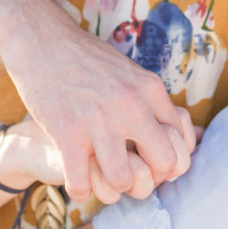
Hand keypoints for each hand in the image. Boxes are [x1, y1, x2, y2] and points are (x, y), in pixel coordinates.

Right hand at [2, 1, 196, 200]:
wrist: (41, 39)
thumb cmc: (86, 57)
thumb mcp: (129, 71)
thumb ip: (152, 99)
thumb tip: (186, 128)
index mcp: (150, 88)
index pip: (181, 139)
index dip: (169, 160)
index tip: (150, 162)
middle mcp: (131, 104)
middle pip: (164, 163)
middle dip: (150, 178)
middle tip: (132, 176)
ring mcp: (99, 119)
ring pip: (123, 179)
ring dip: (113, 186)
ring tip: (102, 178)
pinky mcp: (67, 132)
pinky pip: (81, 184)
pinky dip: (79, 189)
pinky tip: (77, 179)